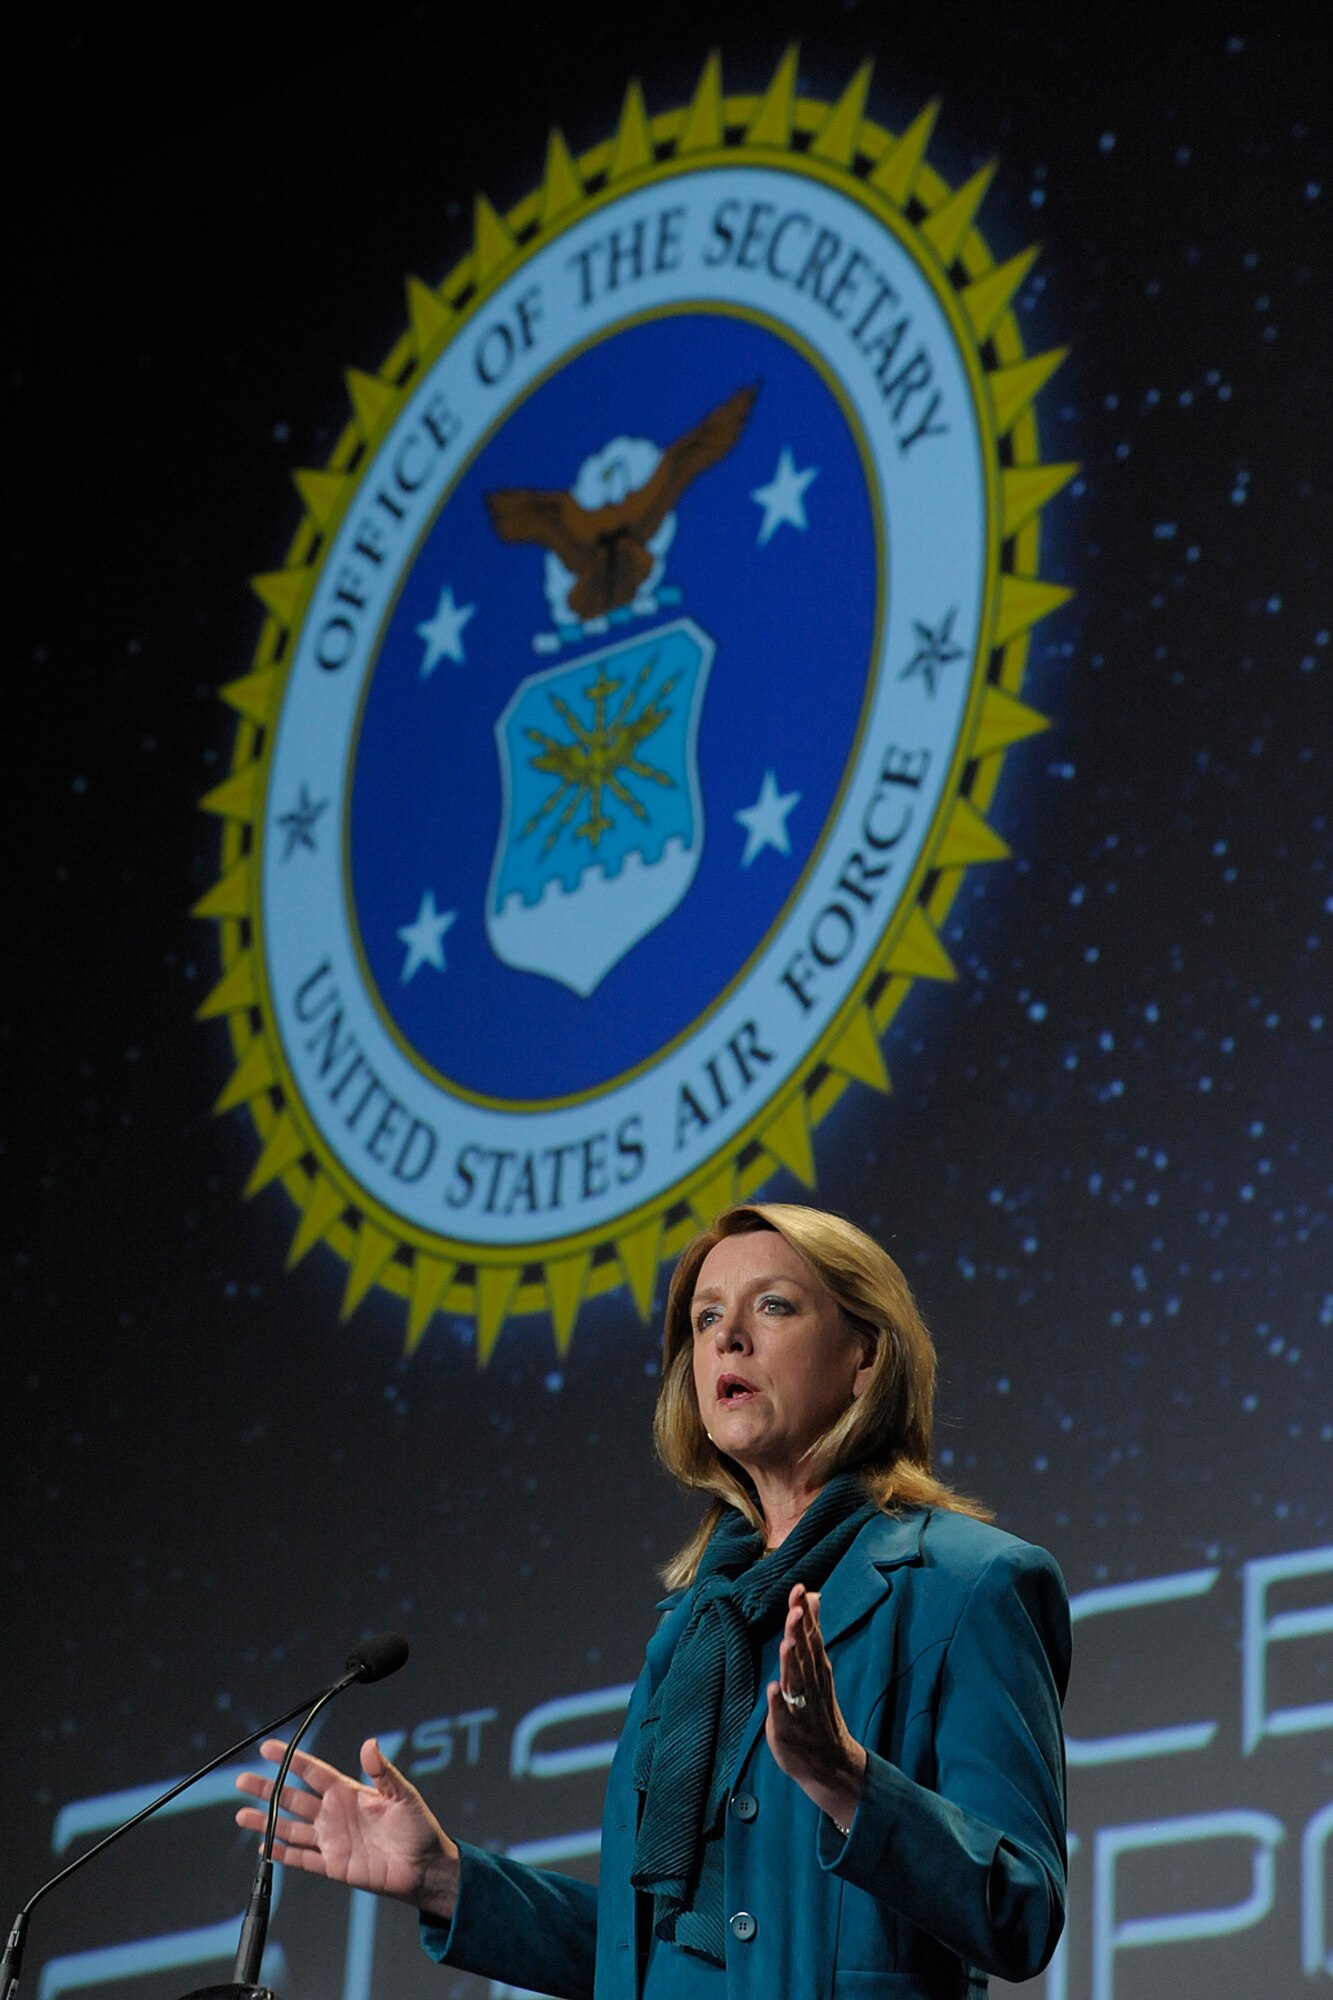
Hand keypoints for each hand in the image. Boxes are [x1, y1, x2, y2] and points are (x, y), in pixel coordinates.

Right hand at [234, 1737, 459, 1920]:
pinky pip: (302, 1858)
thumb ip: (383, 1772)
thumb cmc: (418, 1828)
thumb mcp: (403, 1795)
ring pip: (291, 1828)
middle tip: (243, 1780)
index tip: (270, 1749)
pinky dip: (282, 1853)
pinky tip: (265, 1846)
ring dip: (268, 1822)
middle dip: (268, 1789)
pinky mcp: (333, 1865)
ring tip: (242, 1815)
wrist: (424, 1868)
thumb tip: (369, 1744)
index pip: (313, 1772)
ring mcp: (331, 1839)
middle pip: (293, 1798)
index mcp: (349, 1792)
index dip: (291, 1760)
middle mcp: (335, 1814)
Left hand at [765, 1585, 866, 1833]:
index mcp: (816, 1670)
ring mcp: (800, 1708)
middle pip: (804, 1654)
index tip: (800, 1589)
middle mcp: (810, 1685)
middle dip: (799, 1632)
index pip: (811, 1636)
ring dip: (791, 1663)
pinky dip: (779, 1703)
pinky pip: (783, 1715)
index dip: (805, 1614)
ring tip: (787, 1643)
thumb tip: (813, 1596)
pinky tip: (773, 1689)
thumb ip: (812, 1633)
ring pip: (796, 1681)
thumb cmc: (819, 1710)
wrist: (831, 1764)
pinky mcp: (787, 1730)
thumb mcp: (818, 1668)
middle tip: (796, 1608)